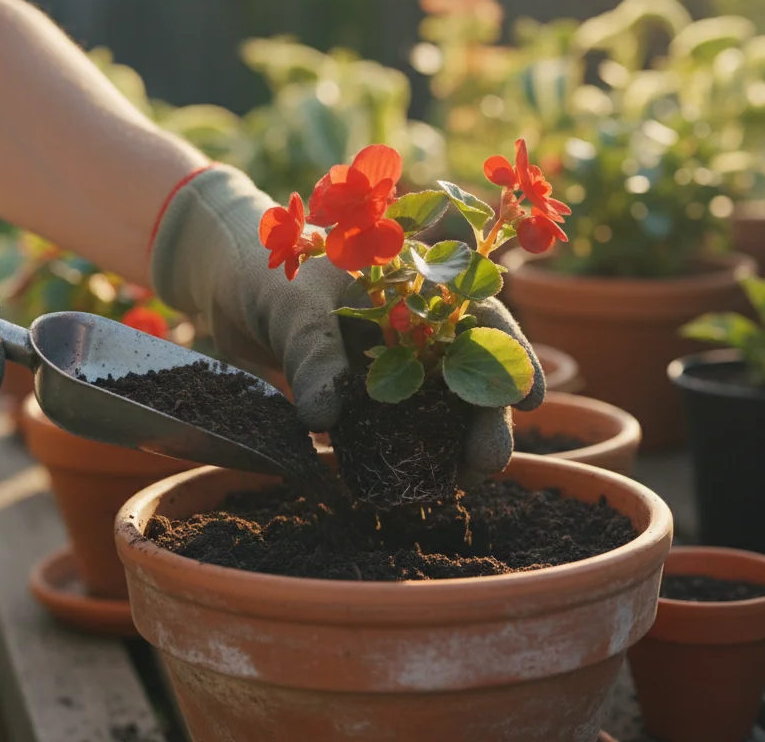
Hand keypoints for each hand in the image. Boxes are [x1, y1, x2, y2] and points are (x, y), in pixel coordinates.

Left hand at [150, 165, 544, 480]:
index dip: (512, 354)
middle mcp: (422, 328)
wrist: (233, 295)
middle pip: (474, 371)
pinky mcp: (374, 403)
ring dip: (460, 445)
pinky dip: (418, 458)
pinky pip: (405, 433)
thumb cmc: (272, 279)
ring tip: (462, 482)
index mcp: (421, 285)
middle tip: (488, 461)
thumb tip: (323, 418)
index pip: (483, 314)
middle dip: (490, 417)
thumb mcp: (293, 305)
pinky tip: (424, 485)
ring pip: (447, 408)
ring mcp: (401, 368)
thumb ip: (312, 352)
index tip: (531, 396)